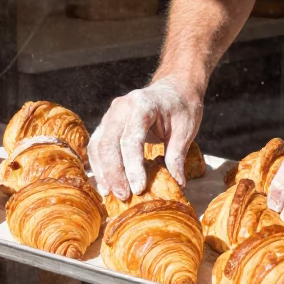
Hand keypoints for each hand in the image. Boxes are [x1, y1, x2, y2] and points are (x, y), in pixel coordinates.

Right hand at [89, 77, 203, 200]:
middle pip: (108, 144)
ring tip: (110, 194)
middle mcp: (121, 108)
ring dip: (103, 172)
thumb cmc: (181, 107)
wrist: (174, 87)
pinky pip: (97, 146)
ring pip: (98, 145)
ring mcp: (110, 115)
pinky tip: (105, 184)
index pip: (131, 140)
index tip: (138, 189)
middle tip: (123, 196)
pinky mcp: (107, 124)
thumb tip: (177, 183)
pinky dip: (99, 165)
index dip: (133, 167)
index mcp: (142, 105)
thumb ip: (177, 155)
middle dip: (114, 173)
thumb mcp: (186, 129)